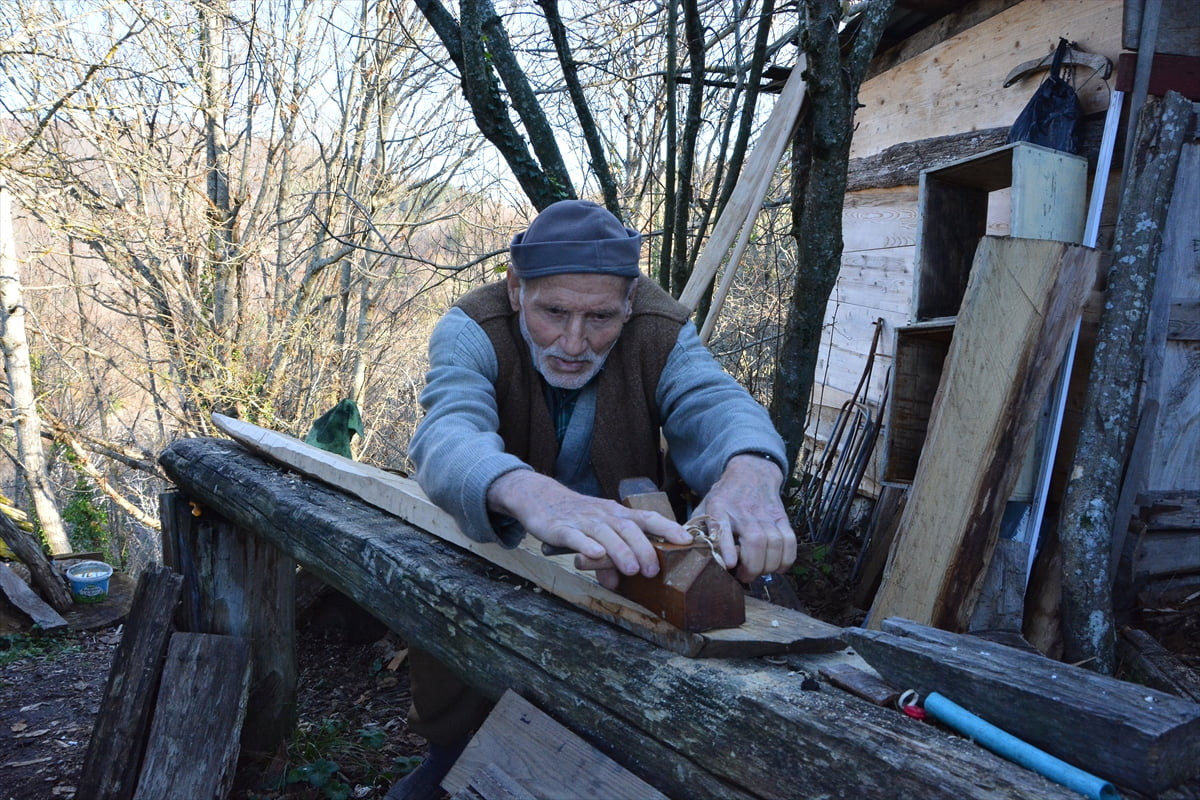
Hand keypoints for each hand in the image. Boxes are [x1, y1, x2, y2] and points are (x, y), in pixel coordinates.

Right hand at [487, 470, 692, 586]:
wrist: (540, 497)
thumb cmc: (576, 517)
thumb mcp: (596, 535)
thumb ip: (608, 560)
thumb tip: (615, 583)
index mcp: (617, 514)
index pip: (647, 518)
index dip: (668, 528)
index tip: (686, 541)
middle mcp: (604, 515)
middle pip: (629, 528)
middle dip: (644, 548)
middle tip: (652, 570)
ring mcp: (583, 520)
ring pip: (606, 533)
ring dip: (621, 551)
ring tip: (632, 569)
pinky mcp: (562, 528)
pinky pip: (576, 536)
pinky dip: (586, 545)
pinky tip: (595, 555)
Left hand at [693, 454, 795, 582]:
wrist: (751, 473)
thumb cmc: (725, 497)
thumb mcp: (705, 506)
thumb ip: (695, 527)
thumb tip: (681, 549)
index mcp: (719, 508)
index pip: (723, 526)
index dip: (728, 547)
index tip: (730, 564)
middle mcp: (744, 511)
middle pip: (756, 541)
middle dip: (753, 566)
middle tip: (745, 577)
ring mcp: (765, 514)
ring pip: (774, 544)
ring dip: (768, 565)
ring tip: (759, 572)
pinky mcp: (781, 517)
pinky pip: (790, 541)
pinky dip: (786, 559)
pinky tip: (777, 567)